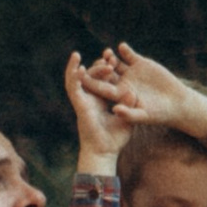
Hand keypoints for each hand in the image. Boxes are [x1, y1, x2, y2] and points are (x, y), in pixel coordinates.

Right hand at [63, 49, 125, 174]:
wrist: (104, 152)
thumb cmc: (115, 140)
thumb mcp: (127, 119)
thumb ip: (130, 106)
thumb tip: (133, 93)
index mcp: (100, 102)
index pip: (102, 81)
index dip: (106, 70)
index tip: (115, 59)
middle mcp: (90, 100)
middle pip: (90, 77)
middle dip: (97, 65)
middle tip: (108, 55)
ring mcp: (83, 102)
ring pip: (76, 80)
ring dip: (76, 67)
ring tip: (77, 54)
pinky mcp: (79, 106)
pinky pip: (73, 89)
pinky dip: (73, 77)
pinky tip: (76, 66)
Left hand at [92, 41, 206, 140]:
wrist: (175, 103)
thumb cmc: (159, 114)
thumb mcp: (143, 115)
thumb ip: (129, 114)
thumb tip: (114, 110)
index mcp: (118, 95)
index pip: (101, 88)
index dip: (91, 83)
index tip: (82, 78)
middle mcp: (121, 82)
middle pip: (105, 73)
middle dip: (99, 68)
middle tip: (94, 63)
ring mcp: (130, 71)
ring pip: (115, 62)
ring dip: (111, 57)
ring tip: (107, 53)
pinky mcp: (140, 63)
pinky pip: (129, 54)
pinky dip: (126, 50)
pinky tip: (122, 47)